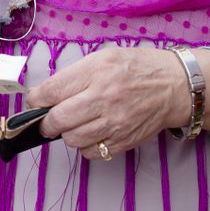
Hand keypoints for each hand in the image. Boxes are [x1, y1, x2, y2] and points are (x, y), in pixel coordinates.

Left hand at [27, 46, 188, 158]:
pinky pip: (91, 152)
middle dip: (46, 121)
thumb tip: (44, 94)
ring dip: (66, 133)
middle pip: (58, 120)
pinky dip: (85, 146)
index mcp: (97, 72)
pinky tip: (91, 133)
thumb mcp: (103, 58)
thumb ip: (74, 75)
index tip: (35, 101)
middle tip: (49, 119)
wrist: (174, 86)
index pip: (52, 91)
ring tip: (74, 124)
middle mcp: (105, 99)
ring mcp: (115, 123)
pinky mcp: (123, 141)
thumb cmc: (137, 68)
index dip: (36, 99)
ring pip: (71, 139)